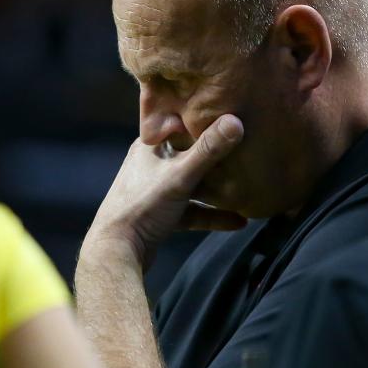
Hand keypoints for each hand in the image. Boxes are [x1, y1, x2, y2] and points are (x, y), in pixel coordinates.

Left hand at [84, 114, 245, 270]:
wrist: (117, 250)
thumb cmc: (142, 206)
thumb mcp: (180, 176)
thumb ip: (209, 150)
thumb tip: (236, 121)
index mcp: (152, 146)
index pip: (182, 125)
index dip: (207, 120)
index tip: (235, 117)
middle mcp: (153, 164)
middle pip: (192, 156)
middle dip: (220, 158)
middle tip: (249, 154)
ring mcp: (158, 191)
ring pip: (195, 185)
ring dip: (219, 190)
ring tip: (247, 189)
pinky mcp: (163, 215)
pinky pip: (193, 211)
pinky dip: (213, 215)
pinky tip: (238, 221)